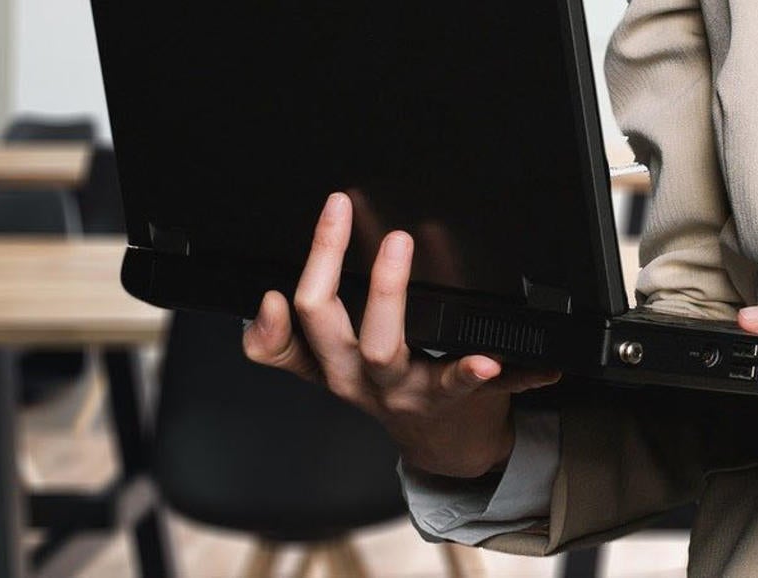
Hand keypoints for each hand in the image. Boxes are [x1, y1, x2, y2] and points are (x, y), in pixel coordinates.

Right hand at [244, 193, 562, 477]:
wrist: (446, 442)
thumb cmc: (395, 387)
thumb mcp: (345, 361)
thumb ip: (320, 317)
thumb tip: (306, 265)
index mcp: (328, 365)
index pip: (282, 344)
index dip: (268, 323)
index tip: (271, 292)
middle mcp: (355, 380)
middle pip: (324, 326)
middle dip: (326, 262)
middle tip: (340, 211)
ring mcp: (399, 391)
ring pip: (380, 348)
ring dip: (386, 291)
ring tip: (398, 243)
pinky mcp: (445, 398)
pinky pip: (457, 383)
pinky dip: (473, 370)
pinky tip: (488, 358)